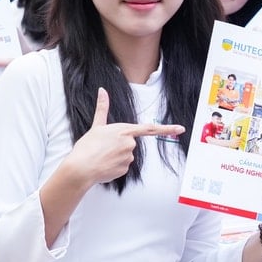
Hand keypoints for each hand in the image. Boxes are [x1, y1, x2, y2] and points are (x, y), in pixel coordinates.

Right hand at [65, 88, 184, 184]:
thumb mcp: (96, 126)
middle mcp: (130, 144)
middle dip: (119, 146)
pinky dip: (113, 166)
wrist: (80, 168)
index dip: (167, 128)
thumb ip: (102, 108)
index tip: (180, 128)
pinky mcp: (125, 170)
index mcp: (125, 131)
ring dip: (116, 156)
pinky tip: (103, 165)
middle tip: (103, 148)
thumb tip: (102, 91)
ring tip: (102, 156)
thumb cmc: (87, 147)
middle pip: (130, 144)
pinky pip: (122, 166)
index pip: (150, 128)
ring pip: (126, 156)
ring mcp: (129, 158)